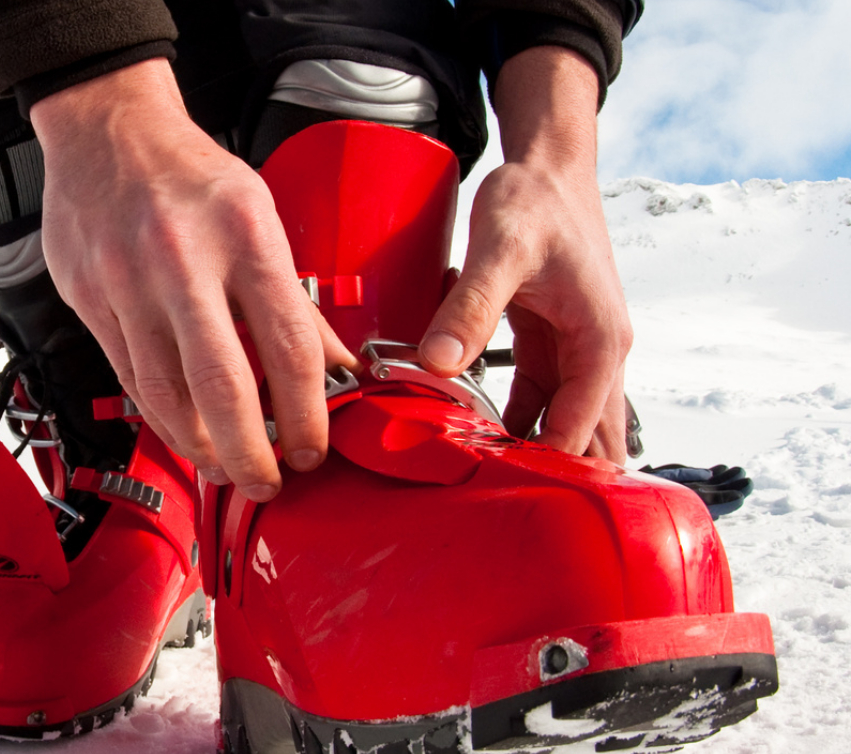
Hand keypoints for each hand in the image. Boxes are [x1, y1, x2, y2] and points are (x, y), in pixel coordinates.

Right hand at [30, 59, 356, 500]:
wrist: (105, 132)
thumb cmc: (188, 175)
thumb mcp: (258, 215)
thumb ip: (289, 297)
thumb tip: (331, 370)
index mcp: (242, 232)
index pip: (287, 344)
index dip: (305, 412)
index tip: (313, 448)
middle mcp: (181, 259)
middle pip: (221, 384)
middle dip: (250, 450)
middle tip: (267, 483)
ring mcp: (127, 282)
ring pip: (165, 392)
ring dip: (199, 445)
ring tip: (224, 468)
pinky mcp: (88, 299)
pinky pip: (129, 377)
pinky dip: (158, 417)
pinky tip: (182, 435)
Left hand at [417, 47, 630, 460]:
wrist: (549, 166)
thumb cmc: (537, 203)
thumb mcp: (500, 251)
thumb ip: (469, 308)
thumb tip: (438, 363)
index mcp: (601, 342)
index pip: (578, 428)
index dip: (540, 464)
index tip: (497, 494)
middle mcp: (599, 354)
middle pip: (585, 437)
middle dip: (548, 475)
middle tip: (493, 511)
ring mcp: (577, 352)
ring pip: (562, 422)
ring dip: (529, 452)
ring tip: (480, 490)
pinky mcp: (550, 345)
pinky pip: (537, 399)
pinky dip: (513, 422)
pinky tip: (476, 443)